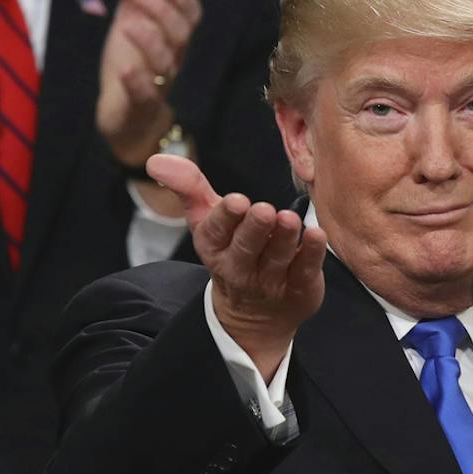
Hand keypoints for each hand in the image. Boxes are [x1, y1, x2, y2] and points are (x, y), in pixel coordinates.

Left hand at [95, 0, 201, 168]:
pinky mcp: (142, 107)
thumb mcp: (129, 26)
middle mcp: (174, 60)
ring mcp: (161, 85)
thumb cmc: (134, 67)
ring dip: (150, 42)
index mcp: (174, 39)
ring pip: (166, 63)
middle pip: (180, 35)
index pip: (190, 17)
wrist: (125, 118)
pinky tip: (125, 69)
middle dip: (163, 11)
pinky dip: (137, 82)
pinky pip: (146, 95)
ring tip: (129, 26)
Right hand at [147, 155, 324, 380]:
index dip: (226, 217)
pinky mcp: (298, 289)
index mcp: (214, 247)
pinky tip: (317, 234)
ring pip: (277, 258)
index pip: (216, 231)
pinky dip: (312, 254)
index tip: (236, 201)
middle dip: (254, 228)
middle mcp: (239, 266)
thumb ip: (188, 187)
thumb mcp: (206, 220)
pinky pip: (304, 271)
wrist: (254, 314)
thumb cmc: (230, 249)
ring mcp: (270, 280)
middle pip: (246, 247)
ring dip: (284, 238)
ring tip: (290, 219)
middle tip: (263, 210)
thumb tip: (155, 160)